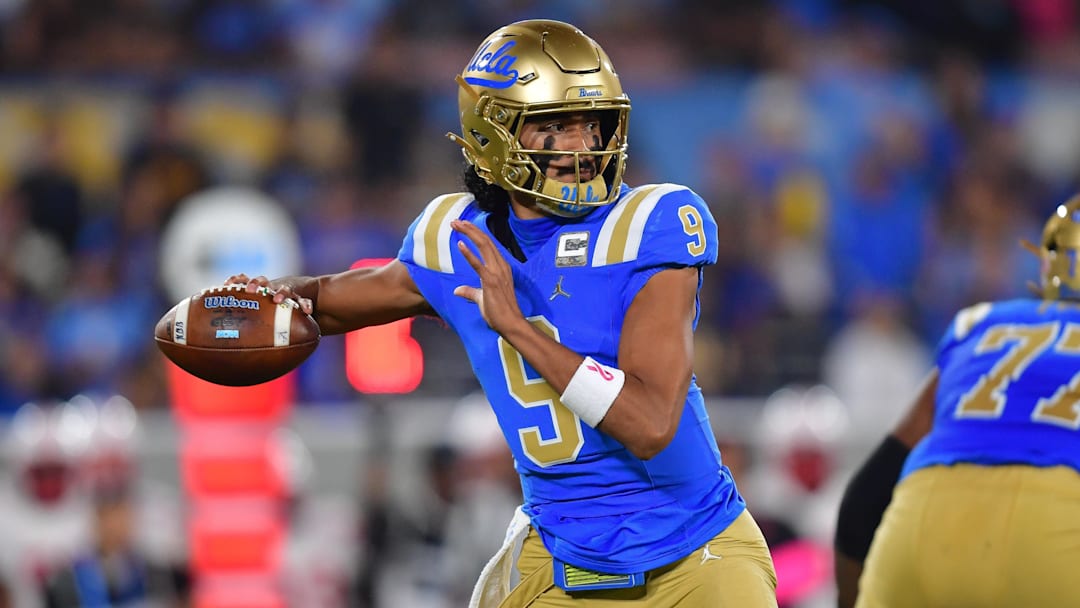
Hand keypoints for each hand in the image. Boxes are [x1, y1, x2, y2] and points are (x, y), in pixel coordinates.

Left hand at [225, 273, 313, 314]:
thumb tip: (227, 346)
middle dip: (256, 283)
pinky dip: (305, 305)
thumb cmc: (276, 309)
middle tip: (250, 290)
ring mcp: (288, 292)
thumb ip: (248, 321)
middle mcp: (273, 288)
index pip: (246, 280)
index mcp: (260, 289)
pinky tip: (307, 311)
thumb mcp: (262, 312)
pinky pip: (304, 301)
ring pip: (284, 289)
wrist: (305, 294)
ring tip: (277, 299)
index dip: (236, 280)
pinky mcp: (301, 299)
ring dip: (280, 292)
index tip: (227, 284)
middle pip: (263, 281)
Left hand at [451, 220, 525, 334]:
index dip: (475, 234)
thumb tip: (458, 290)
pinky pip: (479, 265)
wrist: (511, 324)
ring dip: (469, 234)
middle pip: (485, 241)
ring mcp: (497, 273)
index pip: (487, 245)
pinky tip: (460, 244)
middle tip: (456, 221)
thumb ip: (471, 292)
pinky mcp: (491, 282)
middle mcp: (500, 266)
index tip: (463, 226)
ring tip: (456, 225)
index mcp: (501, 267)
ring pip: (484, 246)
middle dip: (470, 229)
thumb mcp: (482, 299)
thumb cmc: (499, 313)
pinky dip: (469, 254)